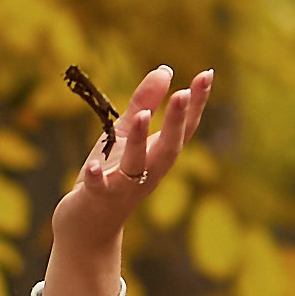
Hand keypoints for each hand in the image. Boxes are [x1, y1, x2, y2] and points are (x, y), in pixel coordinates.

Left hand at [42, 63, 213, 295]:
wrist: (87, 226)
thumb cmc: (111, 175)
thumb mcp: (126, 134)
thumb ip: (145, 102)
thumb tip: (167, 69)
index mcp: (158, 155)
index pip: (184, 128)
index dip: (196, 103)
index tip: (206, 74)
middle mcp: (149, 172)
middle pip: (169, 147)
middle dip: (177, 122)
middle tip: (184, 93)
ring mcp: (125, 187)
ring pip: (137, 166)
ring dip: (140, 142)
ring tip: (142, 116)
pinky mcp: (98, 198)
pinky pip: (99, 188)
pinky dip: (98, 178)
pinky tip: (93, 166)